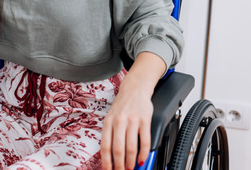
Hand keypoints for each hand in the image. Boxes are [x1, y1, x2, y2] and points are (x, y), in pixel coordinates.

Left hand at [100, 52, 165, 169]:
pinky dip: (143, 153)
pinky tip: (142, 159)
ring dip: (131, 161)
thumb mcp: (111, 117)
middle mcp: (119, 121)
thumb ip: (110, 133)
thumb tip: (110, 154)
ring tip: (131, 168)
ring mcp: (132, 121)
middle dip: (119, 165)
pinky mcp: (145, 120)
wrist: (135, 88)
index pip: (105, 146)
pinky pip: (145, 141)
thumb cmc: (122, 105)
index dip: (106, 160)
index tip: (108, 169)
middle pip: (118, 149)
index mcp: (108, 122)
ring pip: (131, 147)